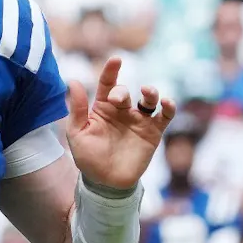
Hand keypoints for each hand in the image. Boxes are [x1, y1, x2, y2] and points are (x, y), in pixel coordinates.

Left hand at [66, 56, 175, 190]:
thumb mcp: (77, 133)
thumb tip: (73, 81)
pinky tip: (167, 104)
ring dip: (150, 92)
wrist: (106, 182)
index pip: (107, 83)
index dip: (111, 71)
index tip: (116, 60)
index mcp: (102, 108)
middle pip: (124, 91)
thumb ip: (77, 108)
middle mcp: (121, 111)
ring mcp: (138, 120)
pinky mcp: (152, 133)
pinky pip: (164, 117)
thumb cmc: (88, 157)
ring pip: (148, 99)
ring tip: (147, 92)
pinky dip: (168, 108)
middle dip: (121, 91)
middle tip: (117, 100)